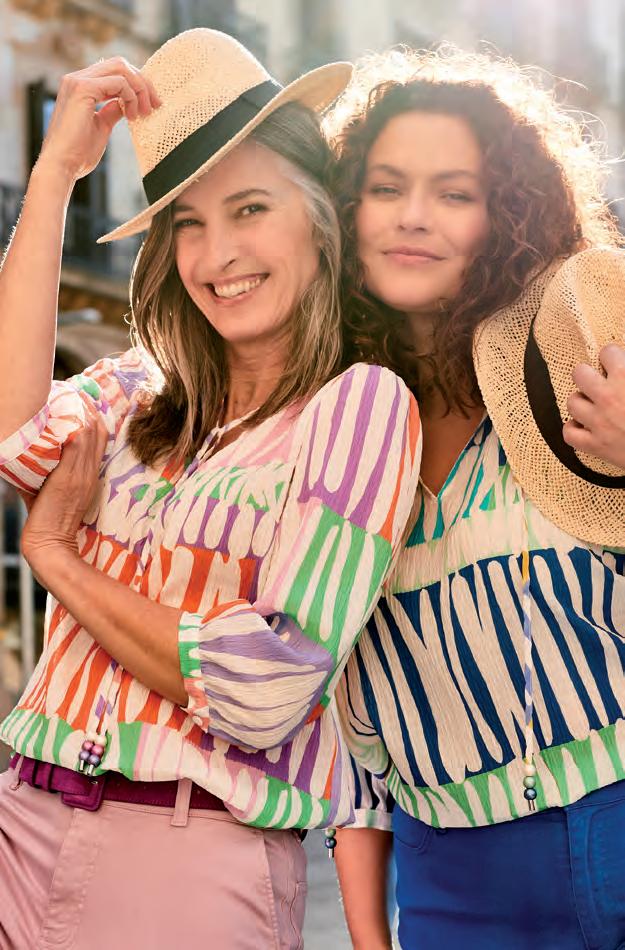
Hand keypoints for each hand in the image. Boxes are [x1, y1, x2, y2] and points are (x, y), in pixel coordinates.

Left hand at [21, 409, 107, 577]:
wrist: (49, 543)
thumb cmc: (47, 521)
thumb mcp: (51, 491)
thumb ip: (46, 472)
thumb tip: (29, 456)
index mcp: (89, 476)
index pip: (100, 439)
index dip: (94, 418)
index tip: (83, 402)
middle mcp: (88, 472)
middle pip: (97, 431)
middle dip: (88, 408)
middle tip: (76, 390)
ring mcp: (80, 474)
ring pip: (89, 434)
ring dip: (81, 412)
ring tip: (71, 394)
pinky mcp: (68, 478)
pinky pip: (76, 446)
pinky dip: (73, 428)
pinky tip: (67, 413)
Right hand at [37, 56, 160, 181]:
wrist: (62, 165)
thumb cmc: (78, 153)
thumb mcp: (102, 126)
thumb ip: (112, 110)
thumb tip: (126, 104)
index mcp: (81, 86)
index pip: (114, 71)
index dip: (136, 84)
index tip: (152, 105)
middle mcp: (77, 78)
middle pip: (120, 64)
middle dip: (143, 83)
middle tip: (156, 105)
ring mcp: (78, 81)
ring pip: (121, 68)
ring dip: (140, 89)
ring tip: (145, 112)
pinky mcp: (83, 88)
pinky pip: (119, 82)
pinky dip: (132, 97)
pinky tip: (132, 116)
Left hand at [563, 344, 624, 469]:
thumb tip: (623, 366)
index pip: (607, 351)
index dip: (613, 357)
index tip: (617, 364)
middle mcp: (608, 397)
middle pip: (579, 373)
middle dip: (589, 375)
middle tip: (600, 383)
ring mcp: (599, 422)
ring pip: (572, 402)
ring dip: (582, 402)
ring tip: (593, 405)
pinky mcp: (596, 446)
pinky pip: (569, 434)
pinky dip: (574, 430)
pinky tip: (584, 426)